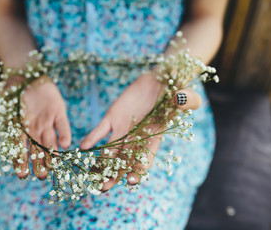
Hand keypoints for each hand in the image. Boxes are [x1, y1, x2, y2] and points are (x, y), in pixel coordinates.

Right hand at [0, 75, 70, 178]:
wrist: (23, 71)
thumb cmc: (7, 91)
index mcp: (19, 130)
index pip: (19, 149)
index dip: (21, 161)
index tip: (22, 174)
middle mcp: (34, 128)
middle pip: (38, 149)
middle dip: (40, 162)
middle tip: (42, 176)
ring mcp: (47, 120)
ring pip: (51, 140)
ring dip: (53, 152)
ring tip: (54, 165)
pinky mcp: (59, 111)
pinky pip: (63, 124)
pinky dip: (64, 134)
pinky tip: (65, 144)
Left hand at [80, 73, 201, 190]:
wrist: (158, 82)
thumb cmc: (173, 93)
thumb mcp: (184, 97)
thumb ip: (187, 100)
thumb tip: (182, 98)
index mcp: (153, 139)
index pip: (145, 159)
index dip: (139, 170)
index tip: (131, 180)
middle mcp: (136, 139)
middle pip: (123, 162)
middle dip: (112, 175)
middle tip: (102, 188)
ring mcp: (122, 130)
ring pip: (109, 151)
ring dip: (99, 164)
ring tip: (89, 177)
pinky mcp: (112, 118)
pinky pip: (100, 130)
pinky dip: (92, 138)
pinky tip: (83, 147)